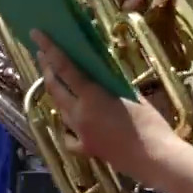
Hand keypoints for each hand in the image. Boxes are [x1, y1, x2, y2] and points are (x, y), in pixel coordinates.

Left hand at [32, 29, 177, 180]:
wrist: (154, 159)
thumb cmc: (150, 124)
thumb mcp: (135, 97)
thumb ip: (115, 84)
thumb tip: (105, 74)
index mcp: (91, 97)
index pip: (65, 68)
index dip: (50, 49)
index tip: (37, 34)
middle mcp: (78, 114)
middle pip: (55, 88)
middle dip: (47, 69)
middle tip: (42, 53)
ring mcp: (80, 133)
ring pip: (59, 108)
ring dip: (56, 93)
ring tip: (56, 81)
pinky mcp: (86, 148)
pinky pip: (68, 135)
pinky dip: (67, 125)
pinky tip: (73, 122)